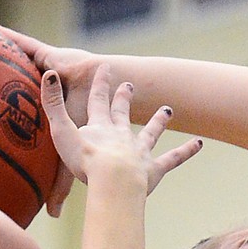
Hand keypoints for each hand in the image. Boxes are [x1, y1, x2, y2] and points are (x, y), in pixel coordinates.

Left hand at [0, 29, 100, 214]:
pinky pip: (20, 43)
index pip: (17, 109)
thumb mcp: (66, 158)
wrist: (111, 110)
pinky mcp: (47, 55)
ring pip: (12, 58)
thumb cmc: (93, 135)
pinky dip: (2, 35)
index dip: (0, 107)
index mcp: (44, 112)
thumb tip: (51, 216)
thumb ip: (57, 183)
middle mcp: (41, 90)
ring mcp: (44, 70)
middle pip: (10, 80)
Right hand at [41, 65, 199, 194]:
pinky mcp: (153, 170)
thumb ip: (53, 105)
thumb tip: (48, 73)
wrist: (113, 181)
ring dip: (160, 121)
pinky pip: (173, 159)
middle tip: (129, 85)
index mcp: (100, 127)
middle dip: (125, 98)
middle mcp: (122, 135)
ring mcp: (140, 151)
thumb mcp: (63, 131)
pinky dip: (186, 151)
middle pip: (123, 113)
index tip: (105, 67)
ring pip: (152, 132)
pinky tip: (199, 143)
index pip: (99, 101)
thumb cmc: (85, 161)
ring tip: (168, 110)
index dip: (100, 84)